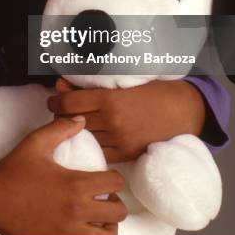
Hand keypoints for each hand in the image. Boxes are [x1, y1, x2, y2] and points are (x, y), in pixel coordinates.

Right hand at [0, 116, 126, 234]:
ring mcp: (69, 234)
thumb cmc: (13, 171)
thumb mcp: (36, 142)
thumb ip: (60, 128)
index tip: (106, 176)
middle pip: (118, 213)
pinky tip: (82, 228)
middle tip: (105, 197)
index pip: (115, 183)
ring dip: (107, 225)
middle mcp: (76, 212)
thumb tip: (80, 120)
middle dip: (116, 203)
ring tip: (98, 216)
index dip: (115, 178)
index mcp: (75, 185)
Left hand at [47, 77, 205, 162]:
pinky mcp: (127, 154)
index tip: (52, 100)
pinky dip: (90, 144)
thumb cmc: (152, 90)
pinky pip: (98, 152)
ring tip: (71, 122)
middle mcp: (112, 121)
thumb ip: (90, 84)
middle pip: (71, 121)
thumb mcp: (122, 81)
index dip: (54, 101)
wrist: (182, 110)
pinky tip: (88, 137)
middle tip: (59, 110)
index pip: (68, 103)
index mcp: (109, 99)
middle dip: (60, 115)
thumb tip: (61, 85)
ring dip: (73, 130)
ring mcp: (119, 140)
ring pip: (83, 137)